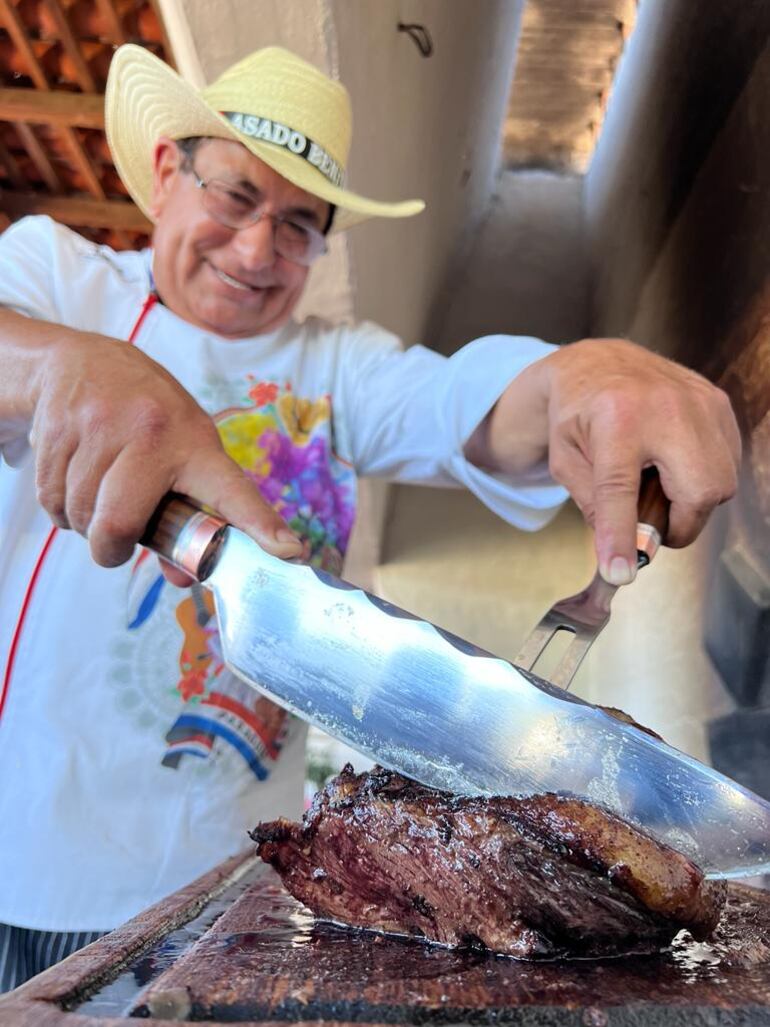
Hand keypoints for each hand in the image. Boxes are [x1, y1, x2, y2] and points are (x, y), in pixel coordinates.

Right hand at [29, 332, 302, 574]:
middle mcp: (152, 430)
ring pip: (79, 516)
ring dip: (82, 523)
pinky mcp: (58, 425)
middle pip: (119, 523)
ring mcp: (101, 424)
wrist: (81, 362)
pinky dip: (58, 507)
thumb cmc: (142, 420)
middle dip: (109, 548)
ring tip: (96, 492)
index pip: (231, 491)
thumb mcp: (176, 452)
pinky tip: (72, 477)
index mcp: (195, 443)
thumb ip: (182, 517)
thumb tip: (183, 578)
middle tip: (112, 542)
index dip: (260, 524)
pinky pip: (49, 500)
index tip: (288, 552)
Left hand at [469, 338, 740, 583]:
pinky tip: (673, 465)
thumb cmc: (577, 415)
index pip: (620, 489)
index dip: (621, 535)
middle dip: (678, 525)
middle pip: (697, 492)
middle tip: (650, 525)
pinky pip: (727, 462)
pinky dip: (703, 477)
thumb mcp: (566, 462)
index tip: (620, 571)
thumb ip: (593, 507)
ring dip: (691, 502)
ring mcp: (699, 400)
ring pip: (720, 483)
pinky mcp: (717, 402)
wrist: (598, 364)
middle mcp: (665, 405)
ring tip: (657, 486)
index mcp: (614, 417)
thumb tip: (623, 553)